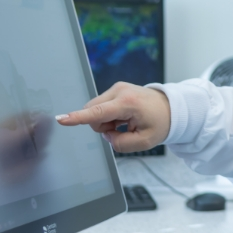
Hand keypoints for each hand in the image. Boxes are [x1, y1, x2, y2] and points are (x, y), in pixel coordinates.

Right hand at [56, 82, 170, 152]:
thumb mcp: (145, 142)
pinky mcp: (115, 89)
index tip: (61, 119)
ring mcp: (117, 88)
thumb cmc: (161, 123)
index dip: (78, 118)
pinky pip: (101, 107)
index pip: (98, 113)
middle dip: (102, 126)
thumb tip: (107, 135)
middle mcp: (120, 91)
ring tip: (126, 122)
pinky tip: (124, 116)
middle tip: (123, 128)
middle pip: (92, 113)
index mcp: (128, 103)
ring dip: (107, 122)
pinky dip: (109, 116)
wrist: (171, 107)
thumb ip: (121, 144)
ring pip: (95, 111)